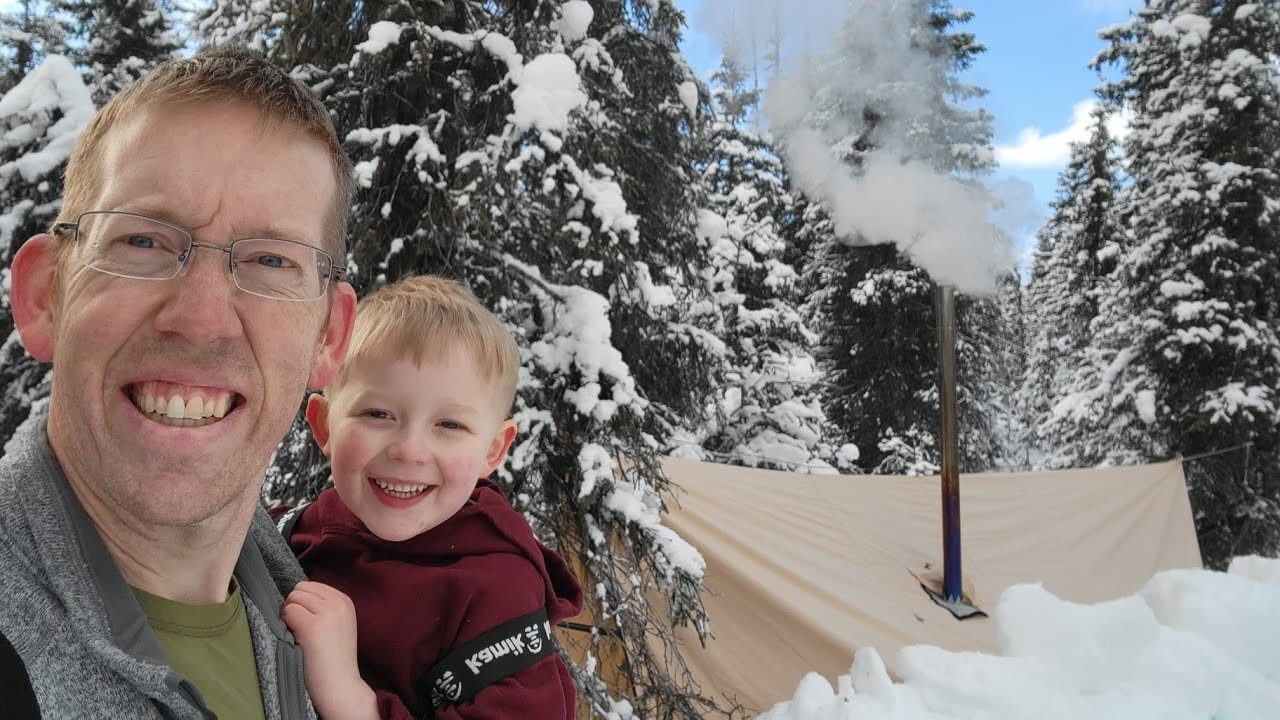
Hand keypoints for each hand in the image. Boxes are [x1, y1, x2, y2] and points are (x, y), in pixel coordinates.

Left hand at [282, 581, 378, 719]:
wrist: (339, 684)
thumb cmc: (333, 658)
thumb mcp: (338, 623)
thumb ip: (323, 605)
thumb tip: (293, 593)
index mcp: (345, 601)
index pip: (310, 585)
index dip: (303, 603)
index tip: (311, 623)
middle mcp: (338, 603)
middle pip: (299, 589)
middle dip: (295, 607)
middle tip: (303, 630)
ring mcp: (327, 613)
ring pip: (292, 599)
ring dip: (290, 616)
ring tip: (301, 636)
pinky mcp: (312, 626)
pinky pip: (287, 613)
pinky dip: (286, 626)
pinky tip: (298, 641)